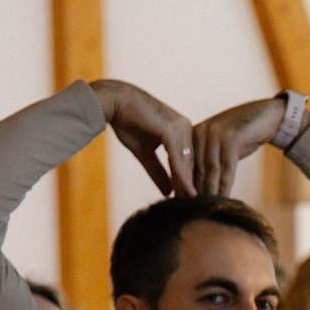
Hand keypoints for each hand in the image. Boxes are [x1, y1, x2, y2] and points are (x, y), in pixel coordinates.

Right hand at [89, 79, 196, 196]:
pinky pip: (179, 158)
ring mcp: (181, 127)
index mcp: (180, 130)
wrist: (114, 102)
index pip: (188, 160)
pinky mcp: (172, 130)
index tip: (189, 201)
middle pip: (192, 162)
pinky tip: (186, 191)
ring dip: (190, 184)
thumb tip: (168, 191)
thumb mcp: (144, 152)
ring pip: (188, 162)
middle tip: (195, 208)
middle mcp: (185, 127)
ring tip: (192, 204)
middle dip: (192, 185)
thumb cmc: (127, 122)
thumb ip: (158, 170)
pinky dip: (182, 175)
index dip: (189, 181)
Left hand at [188, 96, 294, 202]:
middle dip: (196, 191)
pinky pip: (227, 168)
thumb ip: (205, 160)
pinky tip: (225, 198)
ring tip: (210, 208)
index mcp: (192, 133)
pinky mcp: (232, 137)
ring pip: (211, 170)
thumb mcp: (219, 146)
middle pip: (196, 169)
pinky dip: (225, 185)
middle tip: (194, 211)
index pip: (183, 164)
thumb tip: (195, 187)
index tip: (182, 204)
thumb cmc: (242, 136)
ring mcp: (216, 133)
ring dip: (210, 192)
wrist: (267, 116)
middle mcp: (201, 131)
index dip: (183, 185)